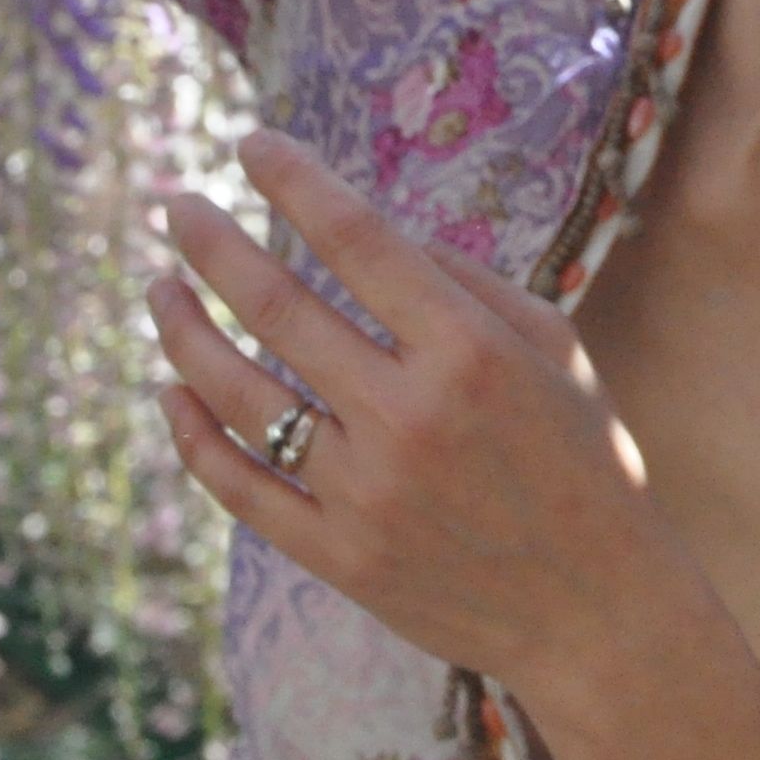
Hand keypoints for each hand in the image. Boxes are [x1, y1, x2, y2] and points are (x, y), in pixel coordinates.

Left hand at [146, 128, 709, 700]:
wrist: (600, 615)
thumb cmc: (585, 463)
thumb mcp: (558, 350)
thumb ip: (469, 283)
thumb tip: (375, 232)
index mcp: (471, 351)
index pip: (358, 240)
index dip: (295, 182)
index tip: (252, 143)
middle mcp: (409, 416)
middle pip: (278, 308)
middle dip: (213, 245)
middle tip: (174, 206)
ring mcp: (366, 493)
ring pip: (240, 395)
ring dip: (185, 330)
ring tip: (159, 288)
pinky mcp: (339, 558)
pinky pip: (239, 488)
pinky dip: (192, 436)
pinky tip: (169, 389)